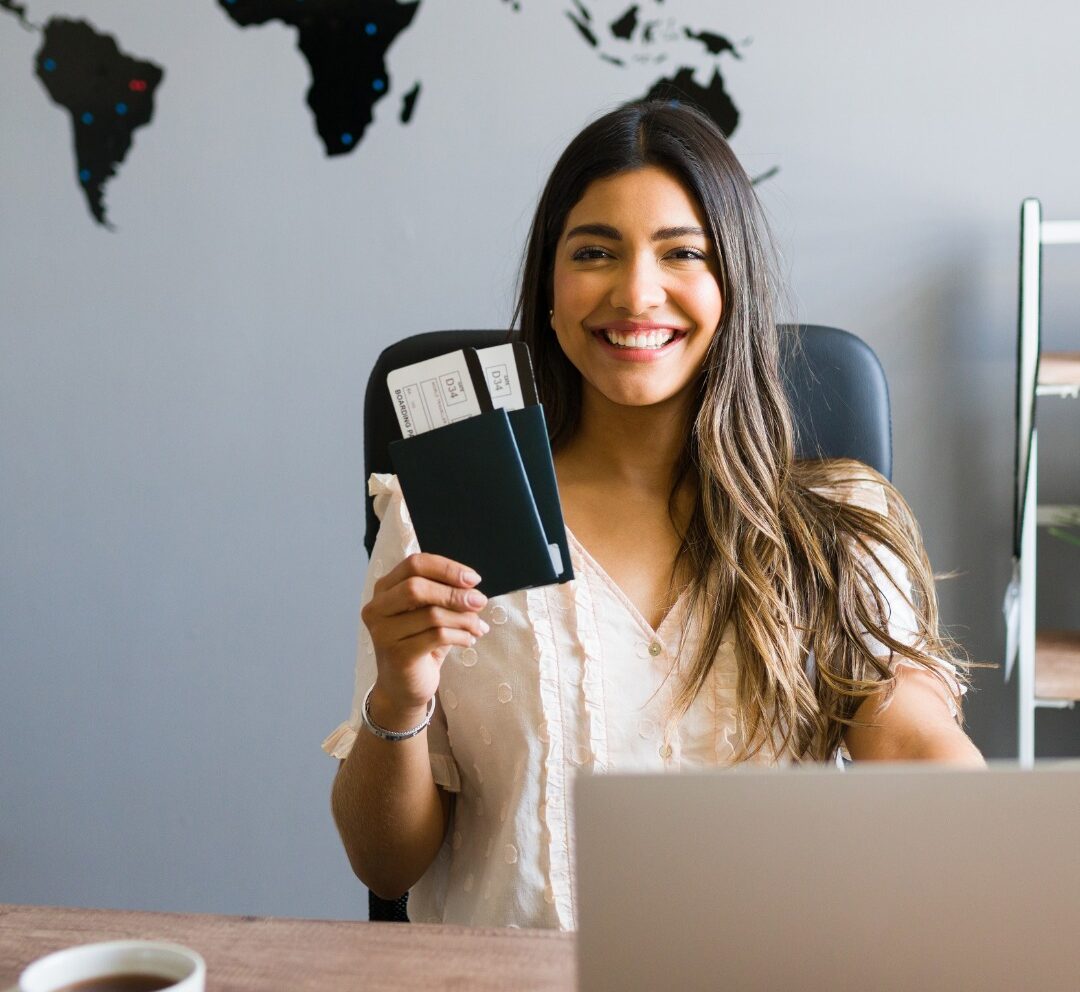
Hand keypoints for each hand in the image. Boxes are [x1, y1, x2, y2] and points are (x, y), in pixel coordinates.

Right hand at [361, 553, 488, 725]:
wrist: (403, 687)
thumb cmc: (419, 644)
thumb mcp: (430, 613)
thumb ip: (445, 596)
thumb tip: (473, 589)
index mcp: (384, 589)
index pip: (414, 564)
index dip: (446, 568)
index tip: (473, 579)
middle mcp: (377, 608)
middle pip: (417, 587)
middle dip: (454, 593)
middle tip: (480, 601)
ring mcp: (383, 633)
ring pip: (431, 614)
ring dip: (463, 619)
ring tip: (477, 627)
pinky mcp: (397, 655)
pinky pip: (437, 637)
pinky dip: (460, 636)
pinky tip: (469, 641)